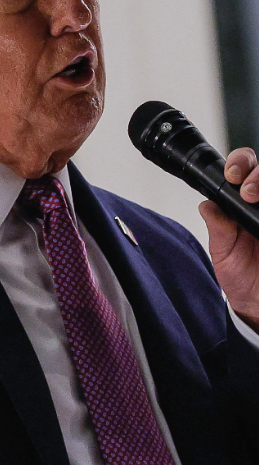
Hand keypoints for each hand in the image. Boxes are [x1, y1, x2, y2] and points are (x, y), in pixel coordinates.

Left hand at [199, 147, 258, 329]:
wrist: (257, 300)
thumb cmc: (241, 274)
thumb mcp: (223, 252)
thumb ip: (218, 228)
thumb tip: (207, 206)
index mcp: (243, 203)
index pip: (245, 169)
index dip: (240, 164)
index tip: (231, 176)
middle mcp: (262, 205)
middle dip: (256, 174)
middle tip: (248, 192)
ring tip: (255, 198)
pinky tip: (262, 220)